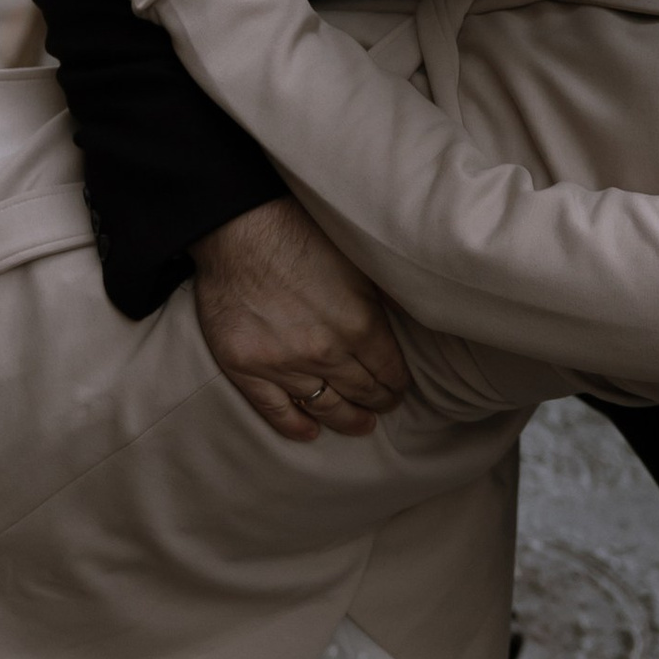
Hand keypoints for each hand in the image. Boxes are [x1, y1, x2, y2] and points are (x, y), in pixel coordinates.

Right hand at [192, 200, 409, 441]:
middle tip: (384, 406)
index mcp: (360, 325)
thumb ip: (387, 298)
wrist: (238, 227)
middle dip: (378, 401)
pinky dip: (295, 425)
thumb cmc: (301, 233)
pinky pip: (275, 410)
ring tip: (361, 425)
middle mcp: (325, 352)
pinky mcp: (247, 368)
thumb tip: (419, 316)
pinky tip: (310, 432)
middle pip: (362, 392)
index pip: (390, 371)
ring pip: (324, 406)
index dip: (398, 384)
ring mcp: (283, 365)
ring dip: (347, 419)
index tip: (400, 388)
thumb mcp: (360, 260)